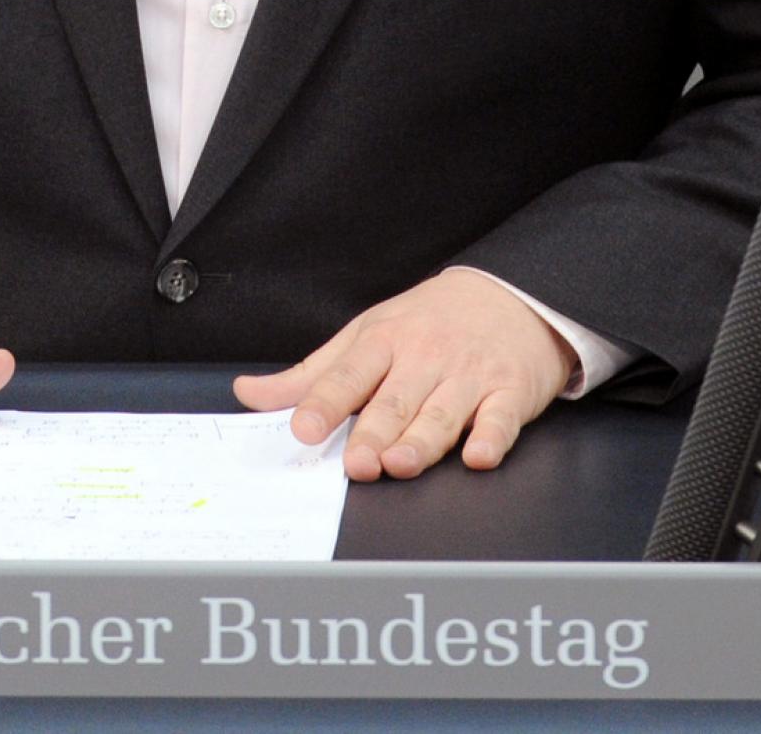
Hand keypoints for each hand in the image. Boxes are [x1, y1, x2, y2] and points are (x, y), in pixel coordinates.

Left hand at [232, 270, 575, 481]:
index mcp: (384, 340)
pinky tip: (477, 455)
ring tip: (401, 462)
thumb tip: (249, 395)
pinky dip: (491, 436)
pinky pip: (501, 417)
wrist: (511, 296)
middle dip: (374, 432)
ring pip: (442, 413)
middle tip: (356, 463)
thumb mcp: (366, 335)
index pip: (349, 374)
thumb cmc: (429, 322)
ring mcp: (470, 374)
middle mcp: (425, 357)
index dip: (325, 402)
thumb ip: (310, 375)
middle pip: (395, 400)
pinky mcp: (510, 392)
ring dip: (422, 439)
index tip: (304, 427)